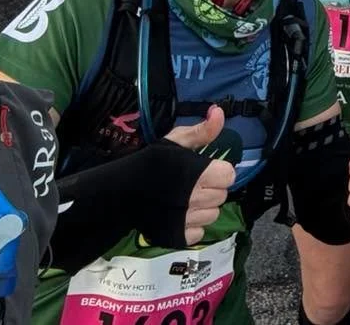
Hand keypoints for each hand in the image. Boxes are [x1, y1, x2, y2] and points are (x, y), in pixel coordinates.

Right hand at [164, 105, 236, 245]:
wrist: (120, 192)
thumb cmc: (150, 163)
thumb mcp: (175, 141)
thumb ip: (202, 130)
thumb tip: (220, 112)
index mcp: (200, 174)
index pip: (229, 175)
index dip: (219, 171)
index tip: (207, 170)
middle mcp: (198, 198)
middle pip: (222, 195)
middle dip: (211, 189)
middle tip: (193, 184)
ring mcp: (188, 220)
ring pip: (212, 215)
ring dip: (203, 208)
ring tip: (185, 199)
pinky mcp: (179, 236)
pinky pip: (199, 232)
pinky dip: (191, 225)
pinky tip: (179, 214)